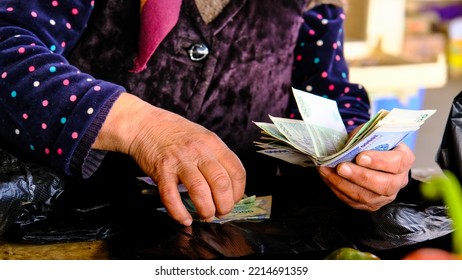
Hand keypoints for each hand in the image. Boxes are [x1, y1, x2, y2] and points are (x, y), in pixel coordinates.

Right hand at [93, 93, 245, 225]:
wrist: (145, 124)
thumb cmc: (176, 133)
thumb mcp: (203, 137)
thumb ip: (216, 157)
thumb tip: (230, 186)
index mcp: (213, 143)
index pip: (236, 171)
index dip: (239, 191)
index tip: (234, 200)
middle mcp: (199, 151)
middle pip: (220, 183)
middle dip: (225, 205)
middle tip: (221, 212)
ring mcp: (179, 160)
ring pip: (199, 190)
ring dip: (206, 209)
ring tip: (206, 216)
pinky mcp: (161, 170)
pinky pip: (171, 196)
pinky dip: (179, 212)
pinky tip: (184, 219)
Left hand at [317, 143, 414, 210]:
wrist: (368, 155)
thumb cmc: (370, 143)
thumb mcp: (370, 134)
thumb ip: (364, 138)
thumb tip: (348, 145)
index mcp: (404, 159)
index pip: (397, 163)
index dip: (379, 161)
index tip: (360, 156)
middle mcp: (399, 181)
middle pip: (384, 185)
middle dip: (359, 176)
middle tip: (341, 167)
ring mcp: (385, 196)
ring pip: (367, 197)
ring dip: (343, 184)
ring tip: (327, 172)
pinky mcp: (371, 204)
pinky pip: (354, 201)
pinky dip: (337, 189)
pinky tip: (327, 178)